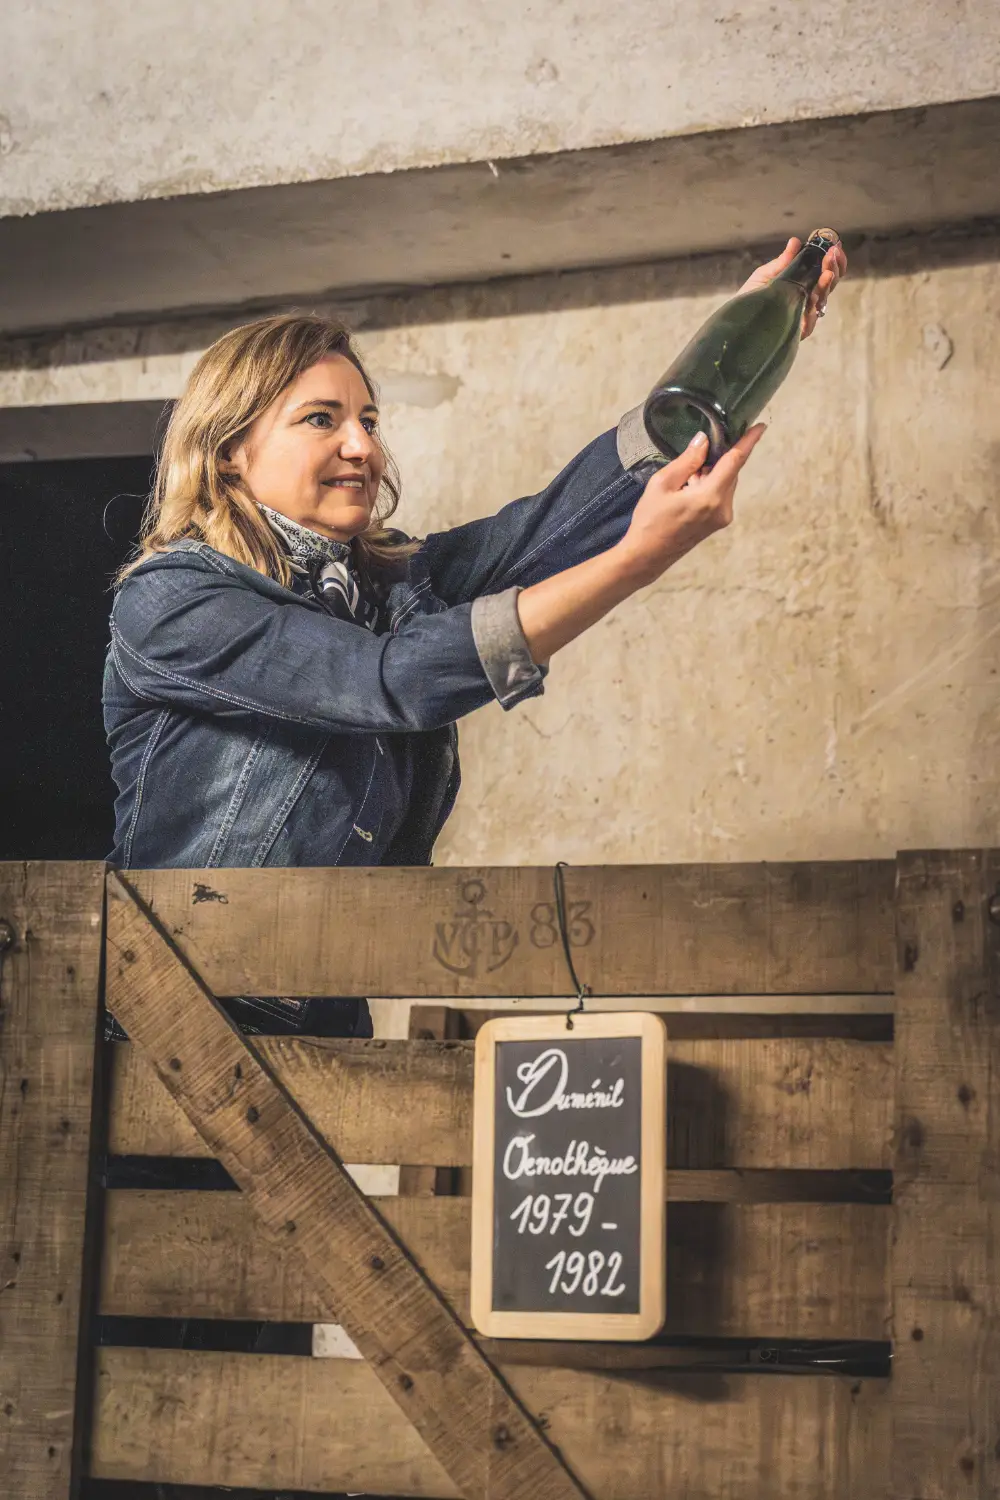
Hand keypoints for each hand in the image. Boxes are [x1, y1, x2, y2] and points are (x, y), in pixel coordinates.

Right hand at [615, 425, 765, 586]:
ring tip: (683, 482)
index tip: (760, 427)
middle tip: (693, 458)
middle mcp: (722, 508)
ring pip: (725, 482)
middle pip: (730, 471)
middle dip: (715, 459)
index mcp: (709, 497)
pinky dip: (708, 486)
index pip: (735, 461)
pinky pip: (720, 495)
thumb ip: (687, 460)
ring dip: (709, 474)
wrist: (646, 556)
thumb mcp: (662, 484)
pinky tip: (687, 491)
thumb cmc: (649, 521)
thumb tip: (703, 440)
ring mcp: (722, 518)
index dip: (748, 441)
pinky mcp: (718, 523)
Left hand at [739, 236, 847, 339]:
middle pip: (829, 283)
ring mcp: (803, 315)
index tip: (834, 246)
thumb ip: (782, 262)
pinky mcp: (797, 330)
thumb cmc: (750, 298)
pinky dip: (814, 306)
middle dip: (833, 267)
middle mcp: (806, 299)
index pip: (823, 271)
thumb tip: (795, 242)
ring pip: (823, 299)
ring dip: (827, 284)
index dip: (832, 259)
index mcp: (802, 284)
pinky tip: (814, 294)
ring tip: (827, 271)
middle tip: (832, 254)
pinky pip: (811, 319)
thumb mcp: (764, 275)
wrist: (735, 319)